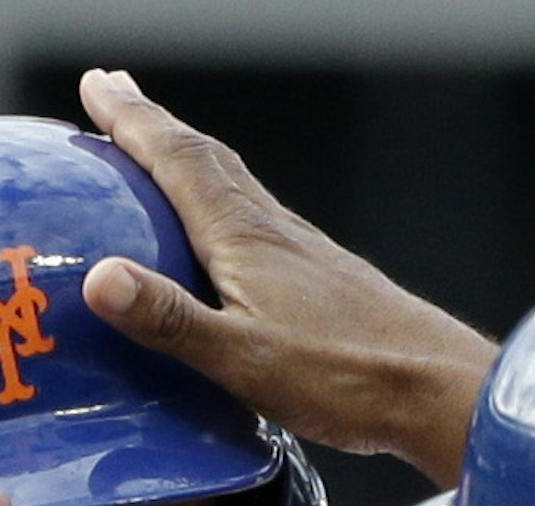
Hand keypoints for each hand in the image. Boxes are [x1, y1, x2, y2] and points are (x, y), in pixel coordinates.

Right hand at [77, 68, 496, 489]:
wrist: (437, 389)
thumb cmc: (347, 378)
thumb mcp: (243, 358)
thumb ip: (172, 321)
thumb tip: (99, 278)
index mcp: (244, 238)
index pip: (178, 161)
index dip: (133, 122)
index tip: (97, 86)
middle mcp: (273, 230)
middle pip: (205, 159)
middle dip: (155, 124)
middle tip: (115, 94)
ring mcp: (301, 253)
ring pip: (234, 186)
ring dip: (189, 159)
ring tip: (160, 149)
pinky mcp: (322, 280)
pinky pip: (257, 220)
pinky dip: (223, 203)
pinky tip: (227, 231)